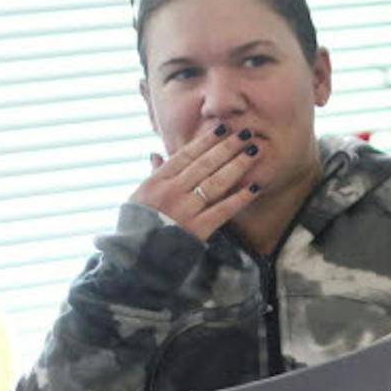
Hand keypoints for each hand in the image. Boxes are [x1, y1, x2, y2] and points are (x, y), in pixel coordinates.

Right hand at [128, 122, 261, 240]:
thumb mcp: (138, 198)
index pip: (185, 155)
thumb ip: (152, 176)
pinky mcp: (197, 230)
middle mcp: (171, 192)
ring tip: (254, 151)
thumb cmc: (137, 227)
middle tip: (246, 133)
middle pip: (204, 164)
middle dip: (227, 146)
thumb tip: (155, 154)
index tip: (223, 128)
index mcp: (156, 182)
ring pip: (216, 182)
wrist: (136, 261)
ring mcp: (184, 211)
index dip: (206, 140)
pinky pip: (223, 210)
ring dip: (237, 165)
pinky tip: (255, 186)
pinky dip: (240, 198)